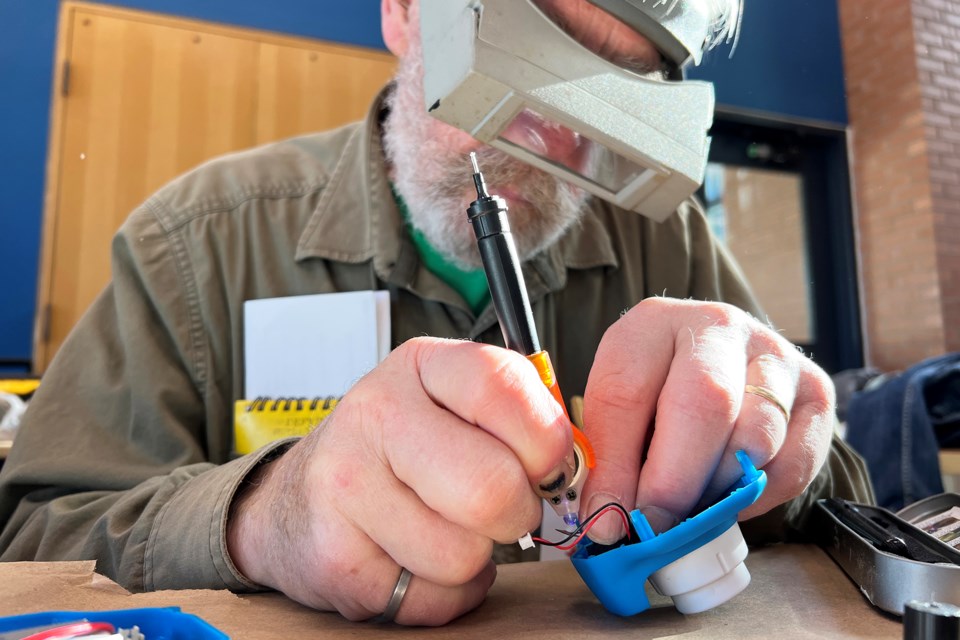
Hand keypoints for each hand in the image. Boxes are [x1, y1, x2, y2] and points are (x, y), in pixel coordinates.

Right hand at [227, 338, 572, 624]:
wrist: (295, 501)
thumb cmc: (398, 452)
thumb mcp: (453, 406)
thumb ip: (519, 419)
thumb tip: (576, 469)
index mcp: (421, 365)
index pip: (504, 386)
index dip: (546, 441)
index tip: (544, 466)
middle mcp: (375, 413)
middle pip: (493, 488)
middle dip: (515, 515)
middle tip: (498, 510)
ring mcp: (345, 483)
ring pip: (464, 555)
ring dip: (472, 560)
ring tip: (441, 531)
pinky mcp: (333, 553)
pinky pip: (432, 599)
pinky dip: (439, 594)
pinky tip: (411, 559)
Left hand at [579, 297, 834, 540]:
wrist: (715, 368)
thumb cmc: (654, 395)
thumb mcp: (616, 412)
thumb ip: (607, 459)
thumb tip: (607, 525)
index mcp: (653, 323)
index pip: (628, 392)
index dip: (615, 465)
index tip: (608, 520)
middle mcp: (719, 327)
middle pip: (706, 403)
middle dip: (675, 481)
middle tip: (655, 527)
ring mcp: (774, 354)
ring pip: (756, 436)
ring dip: (718, 489)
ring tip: (690, 510)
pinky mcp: (815, 391)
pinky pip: (794, 461)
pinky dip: (760, 495)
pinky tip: (730, 496)